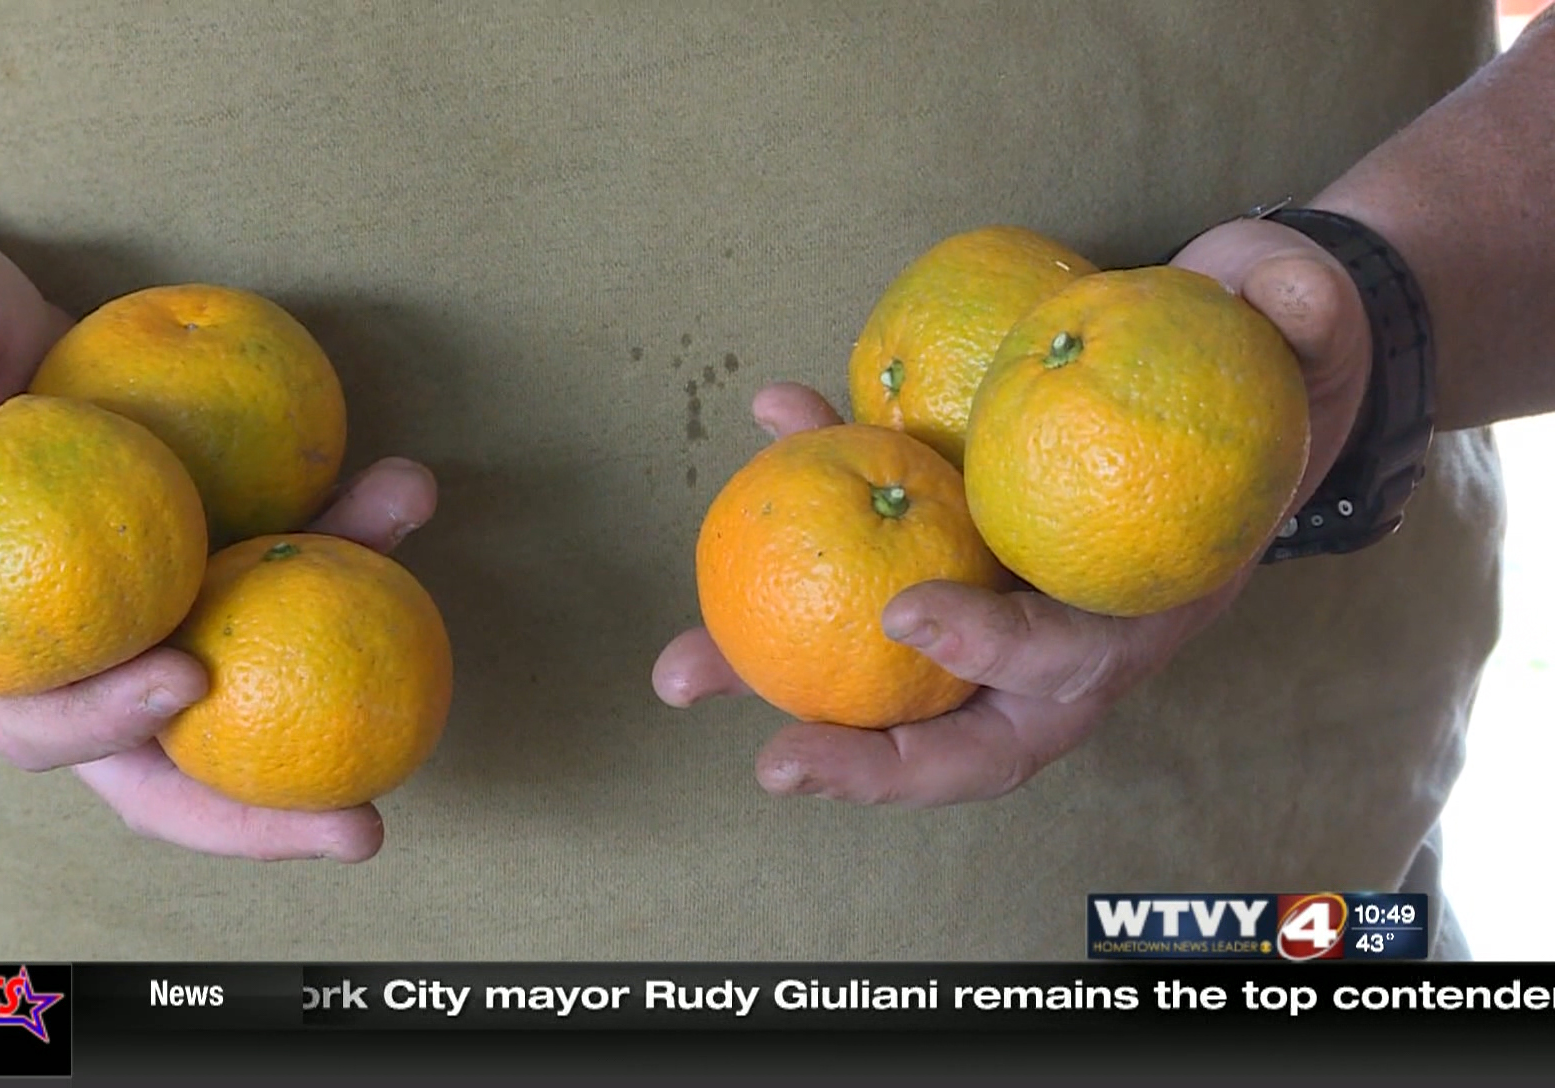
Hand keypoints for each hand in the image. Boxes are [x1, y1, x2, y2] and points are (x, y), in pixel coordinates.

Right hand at [0, 225, 433, 859]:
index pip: (42, 722)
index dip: (109, 723)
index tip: (184, 675)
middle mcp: (90, 648)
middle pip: (172, 764)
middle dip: (264, 816)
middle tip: (362, 829)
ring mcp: (161, 608)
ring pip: (259, 662)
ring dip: (348, 635)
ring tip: (410, 547)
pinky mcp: (213, 550)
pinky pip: (289, 565)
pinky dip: (350, 537)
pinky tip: (404, 486)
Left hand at [654, 218, 1369, 806]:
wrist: (1241, 372)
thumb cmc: (1271, 369)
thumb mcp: (1310, 344)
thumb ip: (1310, 324)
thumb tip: (1298, 289)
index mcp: (1136, 617)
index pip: (1063, 663)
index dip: (989, 652)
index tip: (909, 612)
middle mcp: (1055, 638)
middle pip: (958, 731)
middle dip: (864, 759)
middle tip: (773, 757)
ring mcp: (987, 606)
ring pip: (877, 676)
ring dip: (774, 675)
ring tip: (680, 670)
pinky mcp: (943, 551)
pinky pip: (858, 555)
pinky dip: (800, 509)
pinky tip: (767, 418)